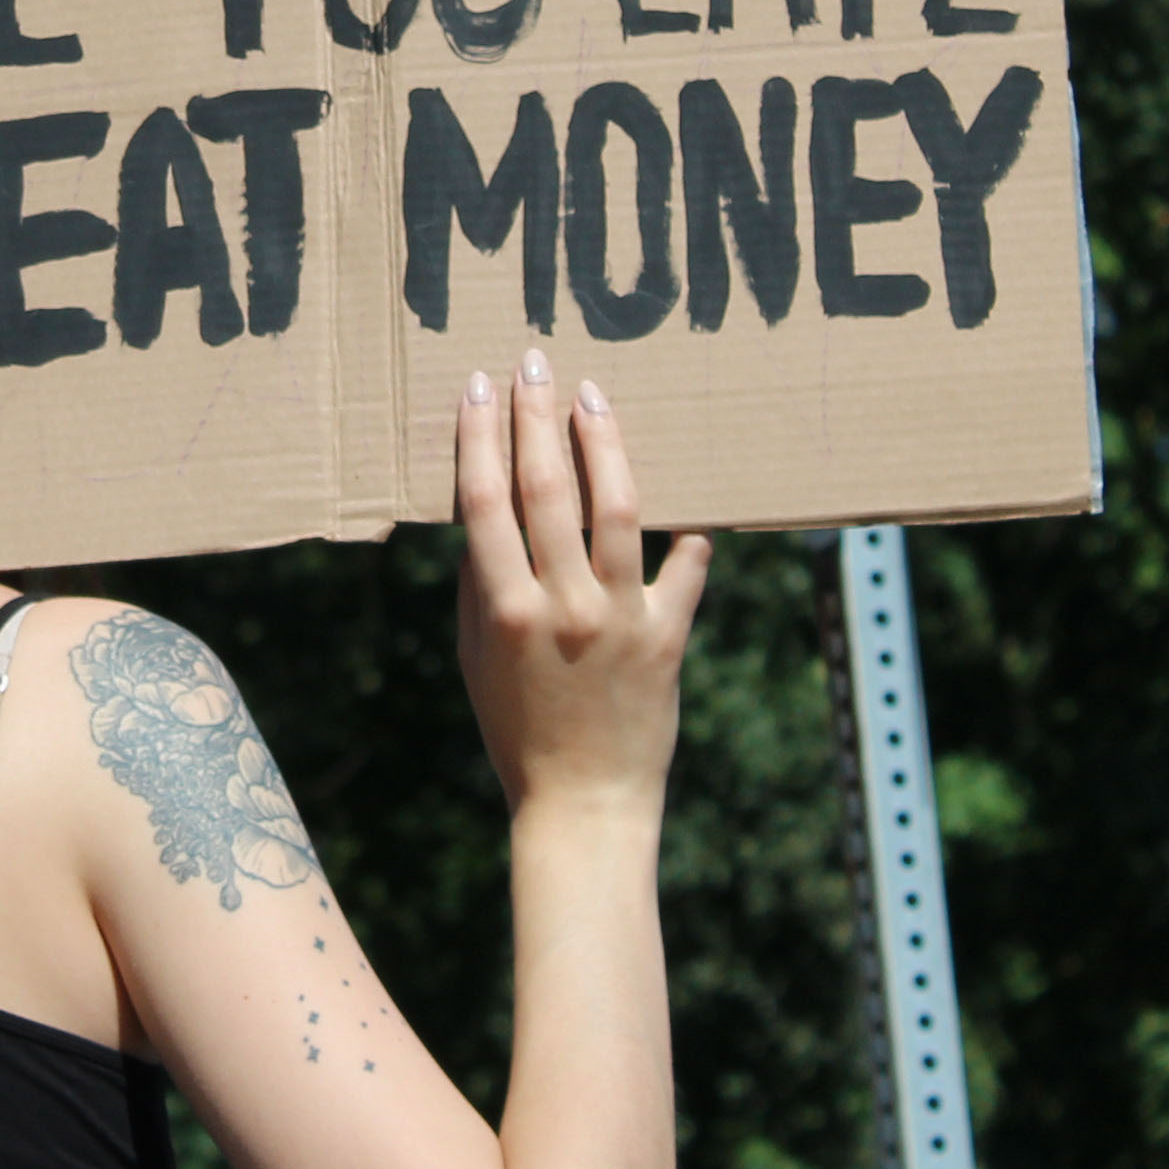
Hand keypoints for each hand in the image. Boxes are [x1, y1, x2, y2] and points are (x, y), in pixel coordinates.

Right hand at [454, 354, 709, 816]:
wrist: (585, 802)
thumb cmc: (517, 729)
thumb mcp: (477, 657)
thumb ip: (483, 586)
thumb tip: (486, 516)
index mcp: (505, 610)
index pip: (487, 501)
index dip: (480, 437)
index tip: (478, 388)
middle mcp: (563, 605)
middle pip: (548, 488)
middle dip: (537, 417)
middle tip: (534, 365)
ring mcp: (621, 617)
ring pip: (617, 507)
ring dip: (604, 442)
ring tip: (593, 397)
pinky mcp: (668, 635)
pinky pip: (683, 567)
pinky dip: (687, 529)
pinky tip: (691, 493)